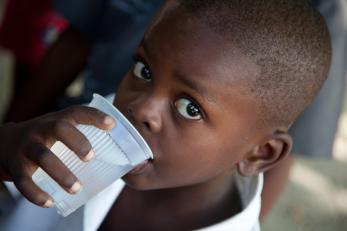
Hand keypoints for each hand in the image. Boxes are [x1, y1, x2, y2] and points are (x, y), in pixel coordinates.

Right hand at [0, 106, 114, 207]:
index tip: (112, 124)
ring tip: (76, 188)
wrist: (3, 142)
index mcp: (56, 120)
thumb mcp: (58, 129)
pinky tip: (49, 202)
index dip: (94, 116)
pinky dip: (36, 194)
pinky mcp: (15, 166)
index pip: (77, 112)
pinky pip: (24, 181)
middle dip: (78, 142)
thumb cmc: (43, 137)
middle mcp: (41, 129)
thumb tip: (118, 155)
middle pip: (60, 128)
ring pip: (44, 156)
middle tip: (91, 158)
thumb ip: (80, 136)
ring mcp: (27, 146)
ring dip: (62, 174)